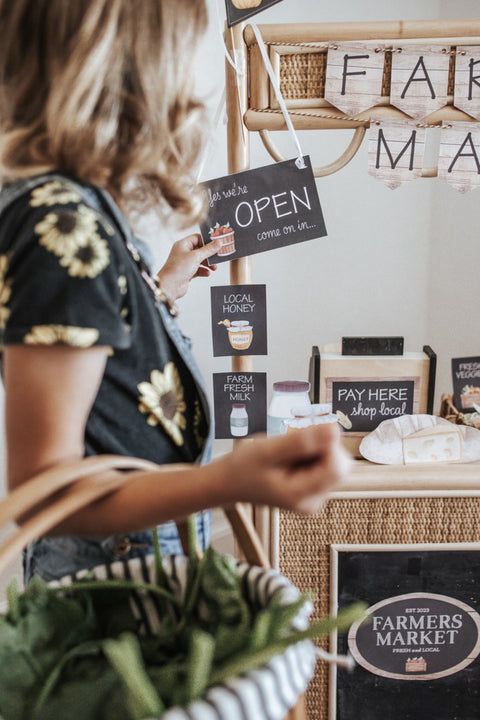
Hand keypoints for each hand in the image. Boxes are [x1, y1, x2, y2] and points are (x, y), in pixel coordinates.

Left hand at [156, 234, 221, 300]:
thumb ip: (208, 249)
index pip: (197, 238)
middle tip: (217, 257)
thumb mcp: (196, 257)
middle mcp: (183, 253)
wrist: (170, 286)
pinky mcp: (187, 272)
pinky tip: (207, 273)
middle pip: (200, 249)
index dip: (207, 241)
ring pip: (200, 260)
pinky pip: (198, 269)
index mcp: (183, 245)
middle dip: (209, 254)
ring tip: (214, 268)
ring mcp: (185, 263)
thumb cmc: (177, 269)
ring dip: (208, 264)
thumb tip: (218, 242)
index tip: (216, 244)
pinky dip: (204, 271)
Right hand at [220, 423, 351, 513]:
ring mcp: (315, 497)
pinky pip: (324, 465)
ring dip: (316, 449)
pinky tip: (290, 457)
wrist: (229, 483)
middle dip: (322, 446)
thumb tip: (335, 429)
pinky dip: (311, 455)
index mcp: (301, 496)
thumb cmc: (243, 468)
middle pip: (339, 465)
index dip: (328, 444)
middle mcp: (313, 501)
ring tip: (287, 452)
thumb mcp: (268, 450)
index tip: (307, 432)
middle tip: (292, 442)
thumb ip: (301, 442)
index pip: (337, 467)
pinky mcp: (313, 490)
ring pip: (333, 462)